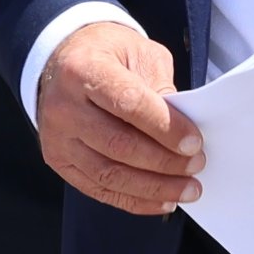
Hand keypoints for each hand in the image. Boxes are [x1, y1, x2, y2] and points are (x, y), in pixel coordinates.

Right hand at [37, 22, 202, 213]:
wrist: (63, 60)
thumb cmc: (107, 54)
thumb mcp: (139, 53)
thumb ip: (160, 88)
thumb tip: (181, 130)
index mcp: (84, 70)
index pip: (129, 104)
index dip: (165, 127)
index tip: (194, 143)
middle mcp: (64, 106)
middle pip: (118, 145)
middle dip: (164, 162)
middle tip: (196, 166)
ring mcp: (57, 137)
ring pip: (109, 173)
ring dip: (153, 187)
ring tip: (187, 189)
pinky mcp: (58, 160)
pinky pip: (98, 188)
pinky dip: (134, 200)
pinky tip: (162, 200)